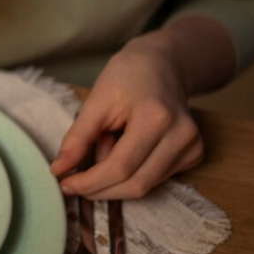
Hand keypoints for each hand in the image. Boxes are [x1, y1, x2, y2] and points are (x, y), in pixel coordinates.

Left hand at [51, 37, 204, 199]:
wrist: (161, 64)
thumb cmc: (126, 76)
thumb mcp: (96, 101)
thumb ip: (78, 138)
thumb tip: (59, 170)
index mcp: (156, 118)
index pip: (120, 167)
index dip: (90, 182)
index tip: (65, 185)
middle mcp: (181, 136)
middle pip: (136, 183)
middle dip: (101, 189)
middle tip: (74, 184)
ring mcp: (192, 146)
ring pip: (146, 185)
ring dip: (115, 181)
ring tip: (104, 149)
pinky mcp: (194, 153)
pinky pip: (156, 178)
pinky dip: (132, 173)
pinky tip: (124, 150)